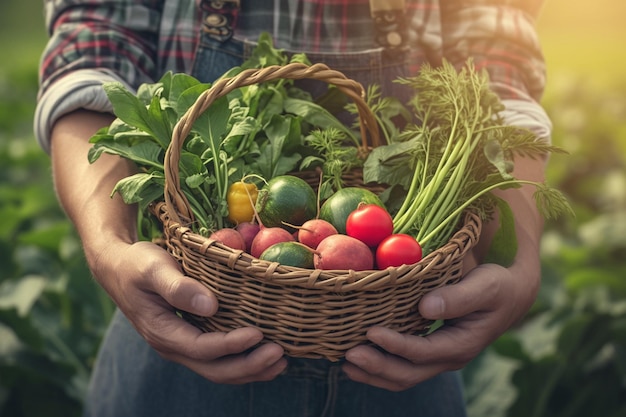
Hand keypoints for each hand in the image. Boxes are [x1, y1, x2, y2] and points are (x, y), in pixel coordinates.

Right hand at [50, 110, 285, 384]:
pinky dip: (244, 362)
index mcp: (163, 331)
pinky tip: (265, 358)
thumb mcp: (153, 269)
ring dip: (251, 370)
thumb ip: (179, 287)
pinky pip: (219, 361)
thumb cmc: (137, 264)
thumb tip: (210, 306)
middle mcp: (173, 346)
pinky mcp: (192, 341)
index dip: (231, 344)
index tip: (258, 333)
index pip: (201, 347)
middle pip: (214, 369)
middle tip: (279, 353)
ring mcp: (183, 347)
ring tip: (281, 361)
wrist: (119, 269)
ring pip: (219, 371)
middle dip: (248, 365)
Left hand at [343, 258, 538, 390]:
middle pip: (408, 373)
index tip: (370, 331)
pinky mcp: (430, 351)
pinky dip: (379, 368)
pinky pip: (403, 367)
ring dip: (373, 373)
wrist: (509, 294)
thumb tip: (426, 307)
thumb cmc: (497, 285)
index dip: (395, 345)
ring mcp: (438, 357)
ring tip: (346, 363)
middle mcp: (448, 357)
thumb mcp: (485, 286)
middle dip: (377, 367)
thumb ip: (458, 297)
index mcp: (461, 344)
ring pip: (403, 376)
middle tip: (348, 354)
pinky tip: (359, 361)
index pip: (422, 352)